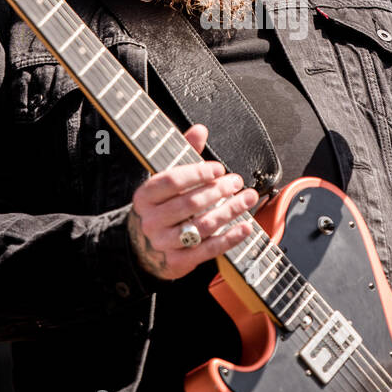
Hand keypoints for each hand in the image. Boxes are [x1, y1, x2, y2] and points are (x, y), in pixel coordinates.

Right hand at [127, 123, 257, 280]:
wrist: (144, 247)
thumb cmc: (162, 206)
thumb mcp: (168, 179)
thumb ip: (184, 153)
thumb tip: (200, 129)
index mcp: (145, 196)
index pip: (172, 180)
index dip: (198, 173)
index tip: (219, 169)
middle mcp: (151, 220)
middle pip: (190, 203)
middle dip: (219, 191)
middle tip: (237, 182)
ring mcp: (163, 243)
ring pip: (202, 226)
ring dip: (229, 211)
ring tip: (247, 199)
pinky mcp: (177, 262)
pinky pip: (207, 249)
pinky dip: (229, 238)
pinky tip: (245, 227)